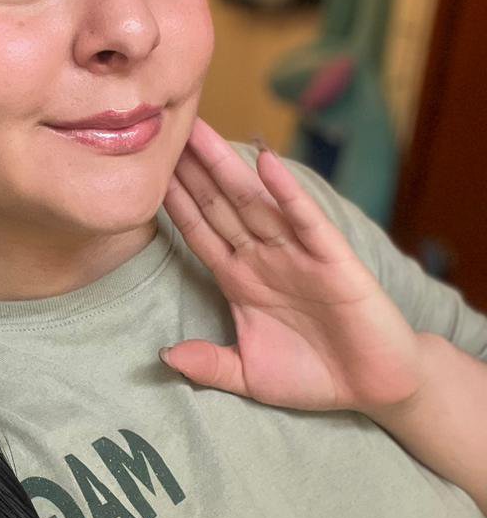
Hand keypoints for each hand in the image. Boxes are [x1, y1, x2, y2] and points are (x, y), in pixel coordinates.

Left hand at [159, 118, 425, 414]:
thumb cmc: (312, 376)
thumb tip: (165, 356)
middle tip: (162, 130)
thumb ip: (209, 365)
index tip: (143, 173)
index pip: (198, 232)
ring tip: (198, 132)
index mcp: (239, 280)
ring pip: (253, 203)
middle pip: (218, 206)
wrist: (374, 388)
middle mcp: (263, 258)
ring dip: (226, 168)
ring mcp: (297, 254)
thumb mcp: (248, 375)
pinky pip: (305, 220)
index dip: (172, 202)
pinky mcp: (333, 259)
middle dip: (191, 170)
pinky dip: (286, 192)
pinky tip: (266, 163)